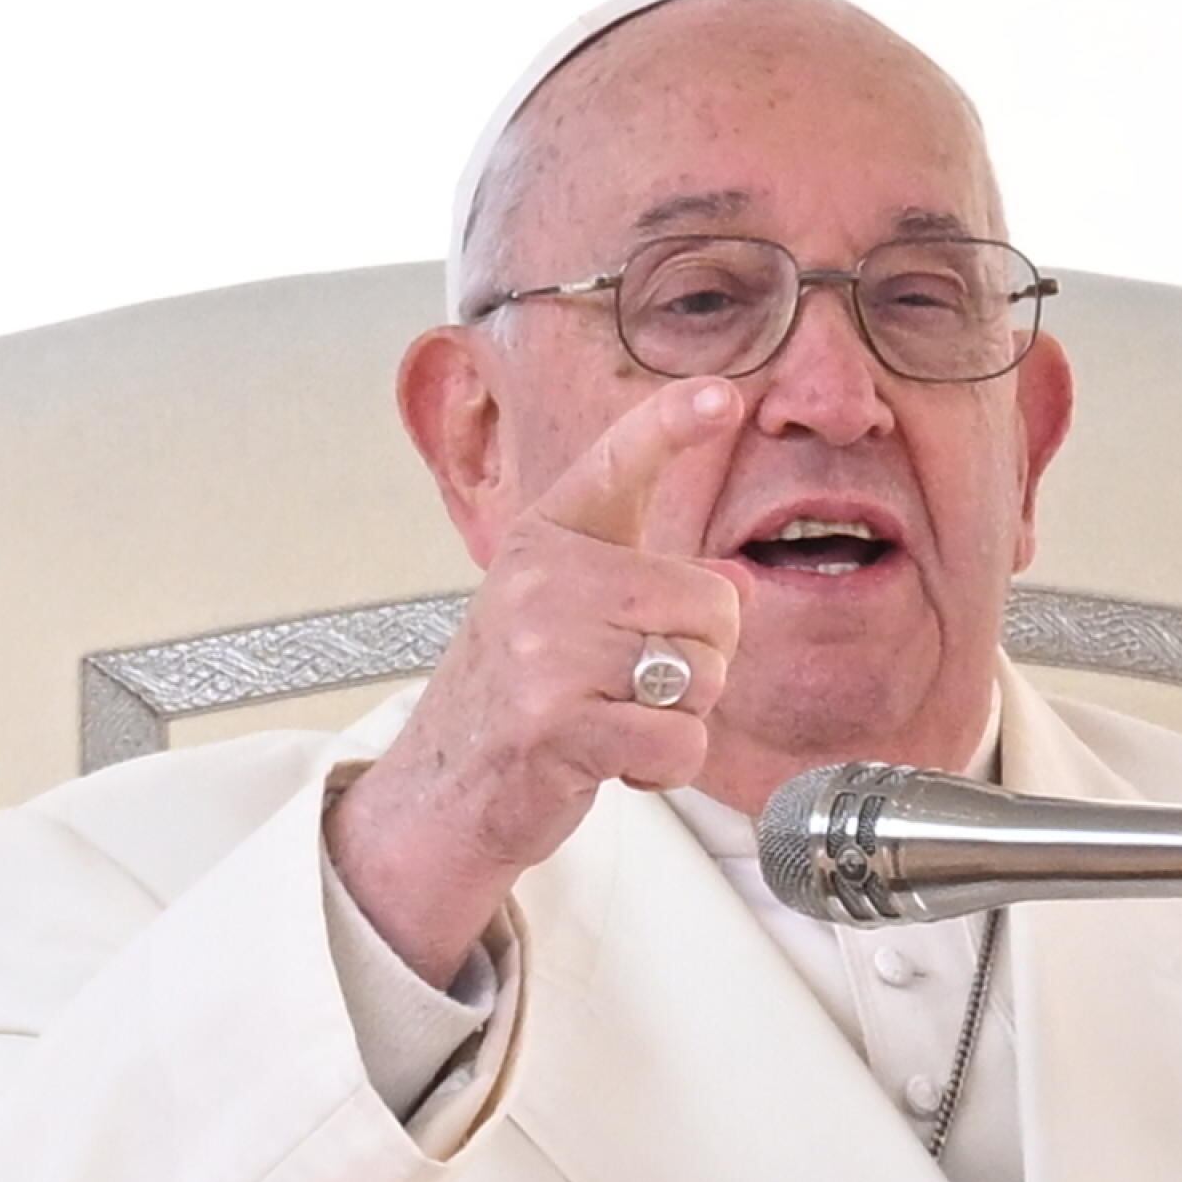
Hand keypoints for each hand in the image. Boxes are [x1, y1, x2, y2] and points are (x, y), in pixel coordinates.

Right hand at [327, 377, 754, 984]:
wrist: (444, 787)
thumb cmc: (521, 694)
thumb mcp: (565, 610)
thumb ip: (645, 583)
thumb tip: (737, 587)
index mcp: (548, 537)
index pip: (620, 462)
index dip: (675, 422)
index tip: (727, 394)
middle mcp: (544, 579)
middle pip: (715, 606)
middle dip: (698, 662)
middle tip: (628, 686)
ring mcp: (547, 650)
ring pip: (704, 676)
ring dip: (677, 718)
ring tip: (612, 719)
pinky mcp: (559, 724)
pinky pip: (680, 742)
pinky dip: (663, 767)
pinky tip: (612, 760)